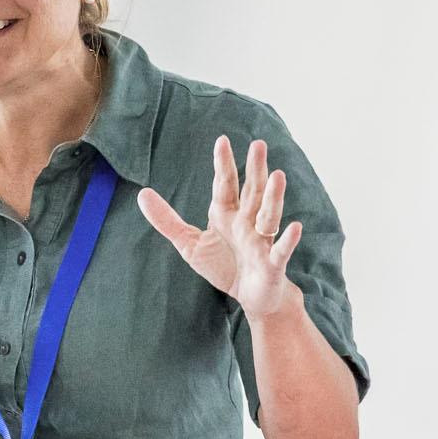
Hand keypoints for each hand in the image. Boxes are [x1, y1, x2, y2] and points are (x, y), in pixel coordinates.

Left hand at [137, 135, 301, 319]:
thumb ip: (167, 220)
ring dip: (273, 197)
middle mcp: (247, 223)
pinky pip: (280, 250)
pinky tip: (296, 227)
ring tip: (278, 175)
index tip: (222, 140)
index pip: (225, 185)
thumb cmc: (224, 266)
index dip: (223, 165)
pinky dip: (288, 240)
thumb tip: (142, 193)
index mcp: (227, 214)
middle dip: (255, 170)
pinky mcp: (272, 263)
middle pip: (252, 192)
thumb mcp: (189, 244)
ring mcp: (261, 242)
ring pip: (269, 215)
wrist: (252, 298)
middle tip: (259, 144)